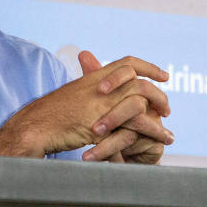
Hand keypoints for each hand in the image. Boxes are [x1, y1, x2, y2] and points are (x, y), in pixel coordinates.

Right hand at [0, 54, 171, 157]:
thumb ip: (92, 92)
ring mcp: (102, 103)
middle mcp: (101, 86)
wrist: (37, 125)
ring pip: (142, 103)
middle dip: (159, 95)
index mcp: (95, 77)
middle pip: (140, 82)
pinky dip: (152, 132)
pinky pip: (134, 125)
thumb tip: (105, 93)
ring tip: (169, 133)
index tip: (164, 76)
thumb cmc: (52, 114)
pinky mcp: (102, 123)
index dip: (148, 67)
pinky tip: (161, 142)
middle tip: (167, 108)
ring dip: (159, 119)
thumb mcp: (75, 95)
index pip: (128, 63)